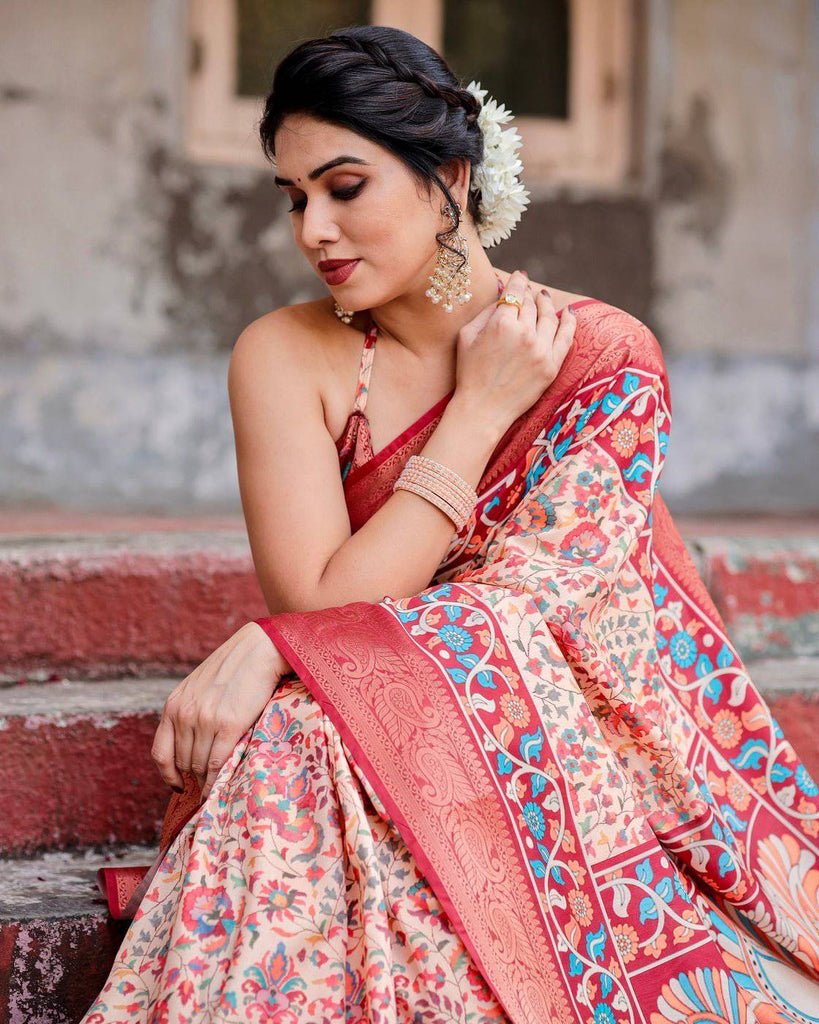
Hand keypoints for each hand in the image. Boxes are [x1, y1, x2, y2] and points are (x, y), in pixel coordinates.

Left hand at [151, 621, 290, 800]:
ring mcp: (205, 720)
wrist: (259, 649)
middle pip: (183, 762)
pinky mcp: (228, 724)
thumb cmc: (234, 667)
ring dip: (208, 780)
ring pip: (200, 765)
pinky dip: (219, 780)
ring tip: (218, 786)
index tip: (179, 785)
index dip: (168, 775)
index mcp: (173, 705)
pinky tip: (224, 785)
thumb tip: (190, 744)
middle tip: (209, 785)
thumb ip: (189, 711)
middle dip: (195, 777)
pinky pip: (218, 763)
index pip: (160, 752)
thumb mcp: (198, 687)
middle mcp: (184, 714)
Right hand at [454, 269, 575, 434]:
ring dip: (547, 304)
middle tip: (528, 291)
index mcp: (501, 323)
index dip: (518, 281)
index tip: (520, 277)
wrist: (482, 409)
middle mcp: (524, 334)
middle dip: (529, 295)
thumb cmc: (469, 373)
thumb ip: (486, 312)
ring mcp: (540, 350)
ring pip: (550, 317)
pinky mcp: (551, 366)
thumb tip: (504, 297)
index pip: (515, 293)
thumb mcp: (466, 336)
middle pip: (531, 304)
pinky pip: (566, 337)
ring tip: (544, 298)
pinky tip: (569, 313)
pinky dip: (570, 322)